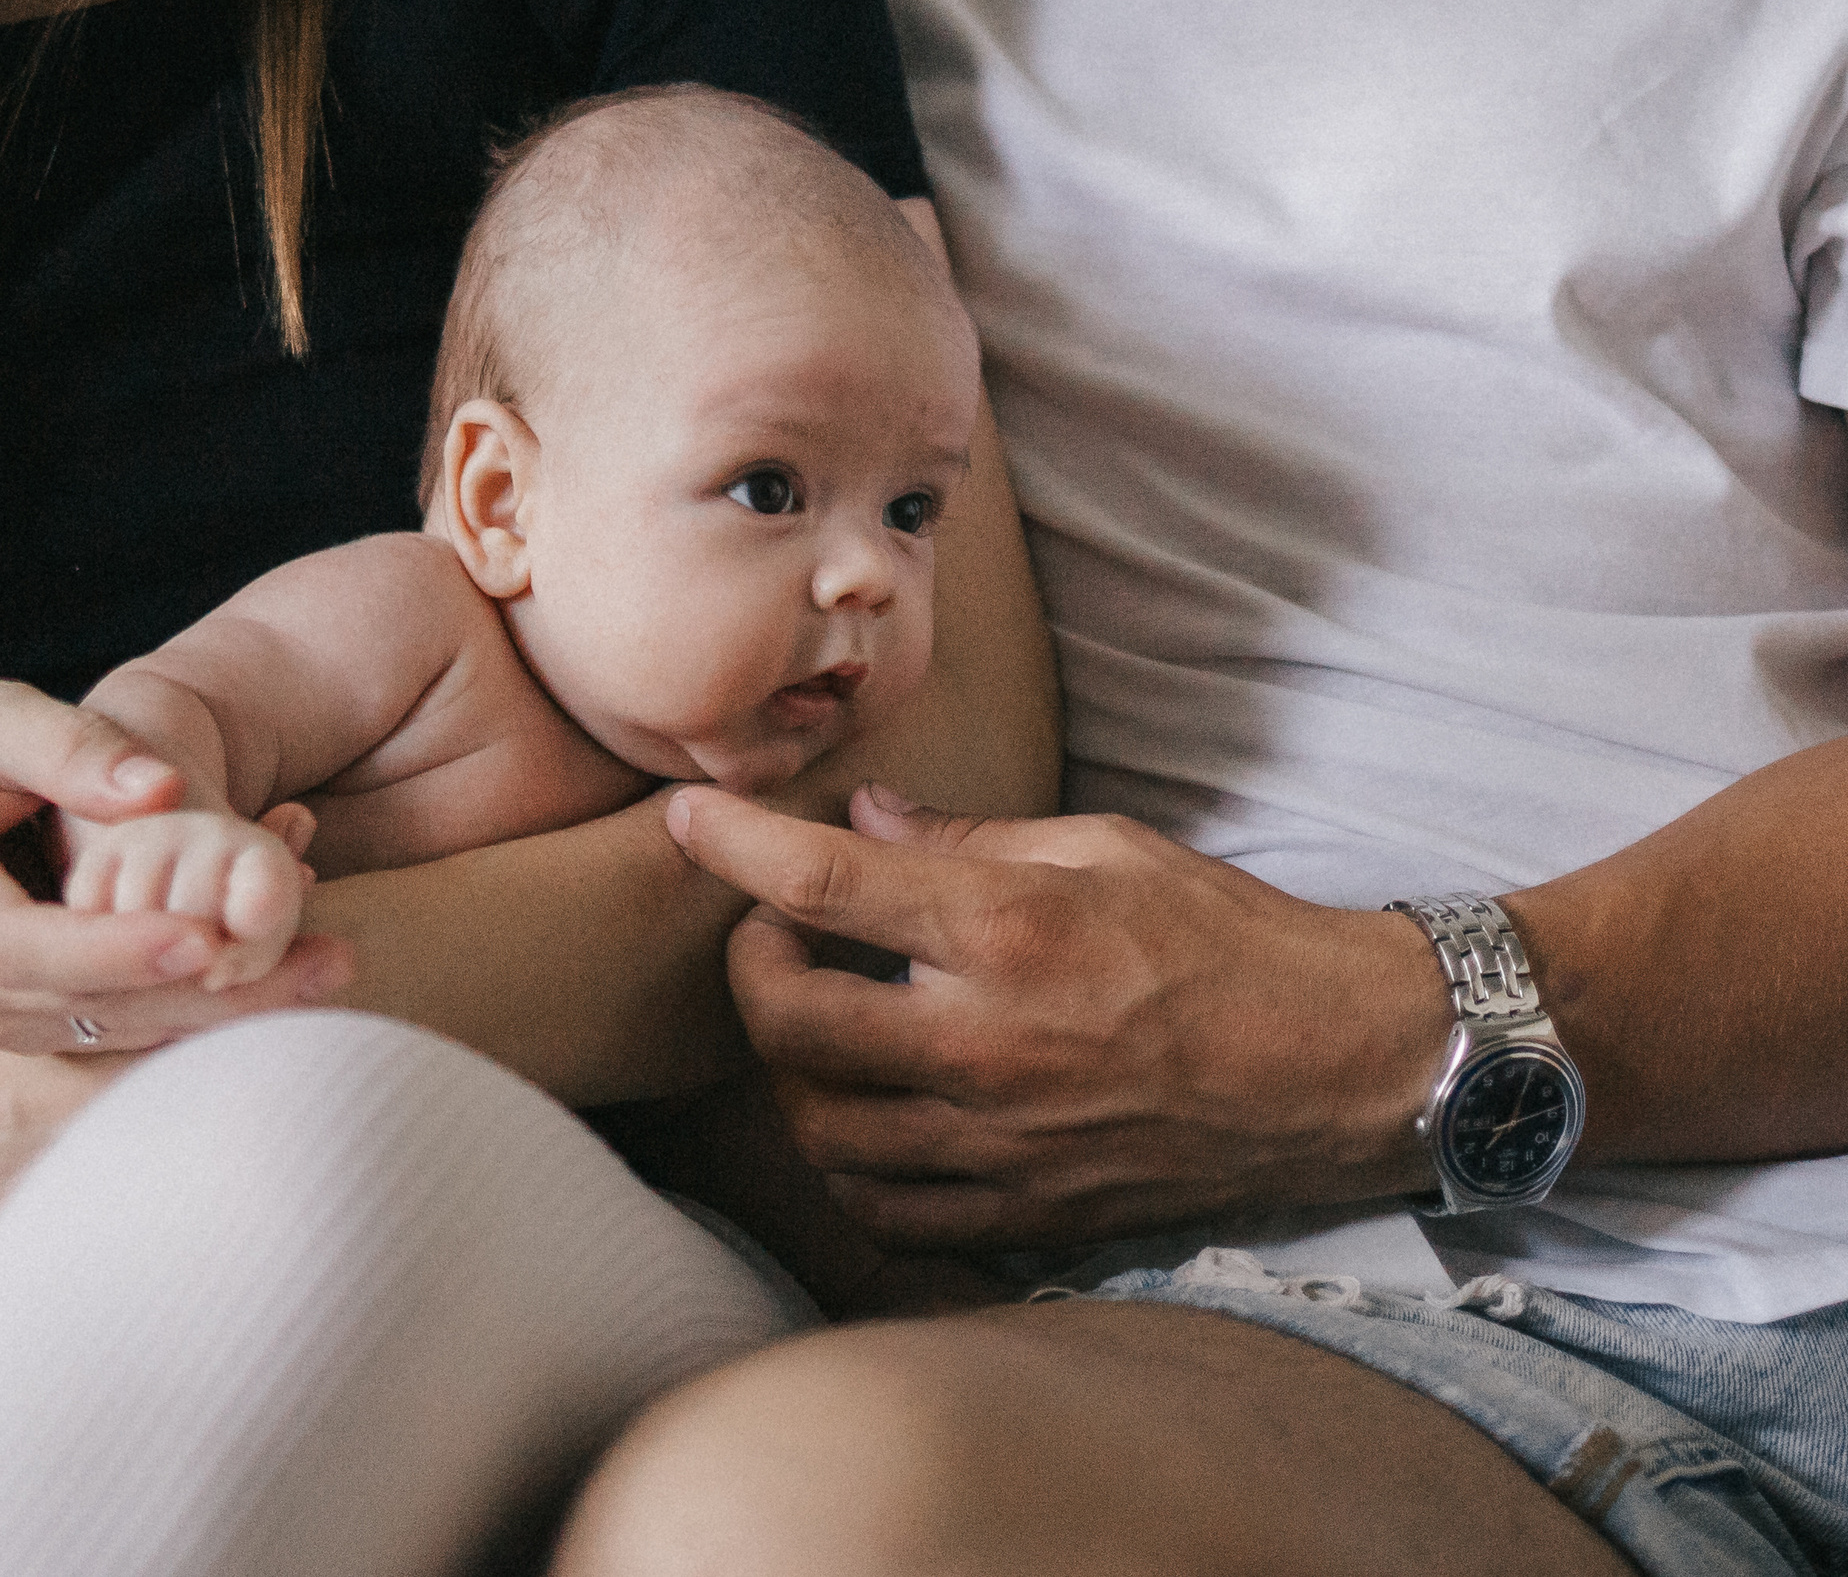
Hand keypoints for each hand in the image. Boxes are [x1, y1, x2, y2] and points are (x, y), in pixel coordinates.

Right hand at [0, 680, 350, 1092]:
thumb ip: (65, 744)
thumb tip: (161, 786)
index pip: (17, 940)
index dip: (116, 948)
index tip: (210, 938)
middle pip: (75, 1005)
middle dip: (207, 993)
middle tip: (329, 963)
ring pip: (99, 1034)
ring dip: (216, 1009)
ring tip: (327, 965)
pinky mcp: (1, 1029)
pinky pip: (101, 1036)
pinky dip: (189, 1010)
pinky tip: (275, 975)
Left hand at [665, 783, 1449, 1249]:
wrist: (1346, 1068)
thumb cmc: (1232, 941)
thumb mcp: (1105, 847)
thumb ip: (967, 840)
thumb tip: (860, 819)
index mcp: (1007, 935)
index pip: (819, 888)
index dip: (732, 845)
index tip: (686, 818)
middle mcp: (987, 1049)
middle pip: (786, 1024)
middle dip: (751, 969)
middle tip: (775, 937)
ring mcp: (1001, 1147)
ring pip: (818, 1131)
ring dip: (791, 1071)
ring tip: (821, 1024)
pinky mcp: (1025, 1214)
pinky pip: (884, 1211)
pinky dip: (848, 1163)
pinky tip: (868, 1112)